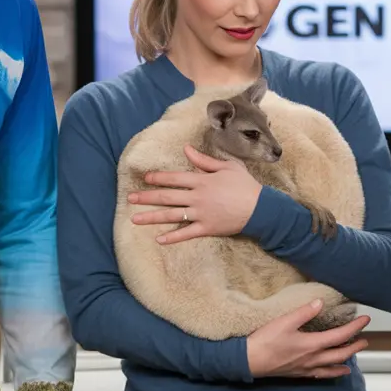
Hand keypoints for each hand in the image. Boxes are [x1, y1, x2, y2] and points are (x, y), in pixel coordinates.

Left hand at [129, 144, 262, 243]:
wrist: (260, 209)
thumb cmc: (245, 185)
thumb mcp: (227, 167)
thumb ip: (204, 160)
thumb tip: (186, 150)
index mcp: (202, 180)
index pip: (174, 178)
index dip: (158, 177)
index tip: (145, 178)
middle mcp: (197, 197)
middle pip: (167, 197)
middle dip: (147, 197)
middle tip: (129, 199)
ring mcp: (201, 214)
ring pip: (172, 216)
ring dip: (152, 217)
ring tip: (135, 219)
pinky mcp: (207, 229)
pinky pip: (186, 234)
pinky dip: (172, 237)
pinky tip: (159, 240)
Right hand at [246, 299, 370, 378]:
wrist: (250, 360)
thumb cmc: (266, 340)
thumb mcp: (285, 321)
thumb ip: (304, 312)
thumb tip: (320, 303)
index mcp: (312, 344)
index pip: (340, 335)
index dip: (355, 327)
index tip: (365, 320)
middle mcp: (313, 358)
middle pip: (341, 353)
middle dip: (355, 346)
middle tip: (365, 339)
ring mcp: (307, 367)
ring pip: (333, 366)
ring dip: (346, 360)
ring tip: (353, 358)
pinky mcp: (299, 373)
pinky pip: (321, 375)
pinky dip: (331, 373)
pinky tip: (333, 372)